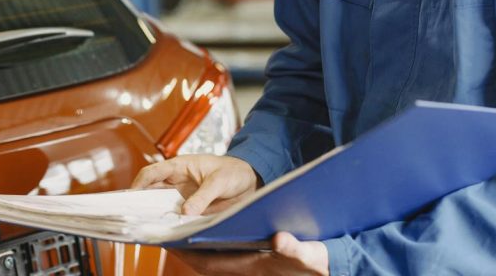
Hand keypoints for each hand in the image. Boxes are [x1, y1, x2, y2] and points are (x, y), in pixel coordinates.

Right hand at [132, 154, 260, 214]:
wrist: (250, 181)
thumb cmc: (234, 171)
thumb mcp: (220, 181)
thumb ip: (203, 196)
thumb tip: (186, 211)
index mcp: (180, 167)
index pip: (152, 173)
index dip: (139, 184)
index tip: (131, 197)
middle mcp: (177, 182)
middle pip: (151, 191)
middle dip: (141, 203)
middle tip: (135, 216)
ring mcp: (182, 196)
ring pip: (161, 206)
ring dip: (156, 215)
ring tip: (149, 226)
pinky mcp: (190, 209)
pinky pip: (175, 217)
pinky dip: (170, 223)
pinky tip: (168, 231)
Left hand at [169, 232, 329, 275]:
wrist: (327, 266)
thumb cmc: (316, 262)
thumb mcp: (309, 255)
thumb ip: (296, 249)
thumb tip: (281, 240)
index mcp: (253, 267)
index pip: (211, 263)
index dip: (189, 254)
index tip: (171, 242)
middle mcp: (246, 268)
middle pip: (208, 260)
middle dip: (187, 248)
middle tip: (168, 232)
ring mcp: (250, 264)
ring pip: (216, 256)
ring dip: (200, 244)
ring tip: (184, 227)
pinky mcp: (256, 258)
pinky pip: (227, 252)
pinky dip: (216, 242)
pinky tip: (213, 228)